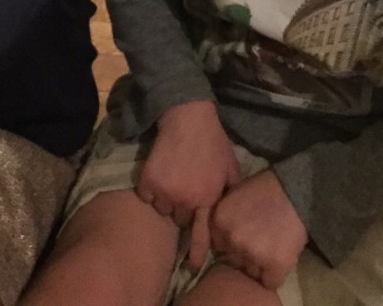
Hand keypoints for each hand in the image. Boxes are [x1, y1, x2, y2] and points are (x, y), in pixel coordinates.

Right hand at [137, 100, 240, 268]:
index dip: (197, 253)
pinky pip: (146, 197)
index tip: (193, 266)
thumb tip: (236, 213)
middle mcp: (187, 200)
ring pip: (162, 209)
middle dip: (183, 210)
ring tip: (173, 180)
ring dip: (166, 200)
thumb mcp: (231, 167)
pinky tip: (159, 174)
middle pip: (180, 220)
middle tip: (185, 190)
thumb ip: (232, 191)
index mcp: (209, 199)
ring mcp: (166, 191)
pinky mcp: (149, 181)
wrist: (188, 117)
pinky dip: (150, 190)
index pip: (202, 234)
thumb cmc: (213, 141)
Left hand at [210, 169, 307, 289]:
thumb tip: (221, 237)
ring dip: (260, 265)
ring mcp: (253, 253)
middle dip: (245, 255)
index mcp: (219, 222)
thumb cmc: (264, 188)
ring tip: (272, 248)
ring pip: (252, 273)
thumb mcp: (233, 195)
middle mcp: (232, 239)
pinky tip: (281, 259)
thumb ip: (224, 218)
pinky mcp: (275, 265)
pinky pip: (270, 282)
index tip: (243, 238)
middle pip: (234, 261)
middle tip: (260, 243)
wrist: (293, 191)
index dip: (231, 243)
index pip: (219, 247)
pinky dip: (276, 275)